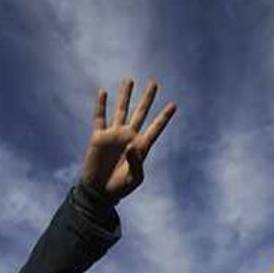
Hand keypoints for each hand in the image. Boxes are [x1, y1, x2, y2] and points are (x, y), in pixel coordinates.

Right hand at [81, 78, 176, 201]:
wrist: (100, 192)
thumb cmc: (120, 188)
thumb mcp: (134, 179)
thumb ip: (136, 162)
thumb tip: (131, 145)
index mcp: (141, 146)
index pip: (155, 128)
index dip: (164, 117)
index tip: (173, 105)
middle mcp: (129, 137)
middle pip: (141, 113)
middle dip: (148, 99)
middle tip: (154, 83)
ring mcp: (114, 135)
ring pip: (121, 110)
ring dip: (125, 96)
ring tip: (130, 80)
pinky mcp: (99, 137)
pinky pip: (100, 118)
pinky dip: (101, 105)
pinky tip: (103, 92)